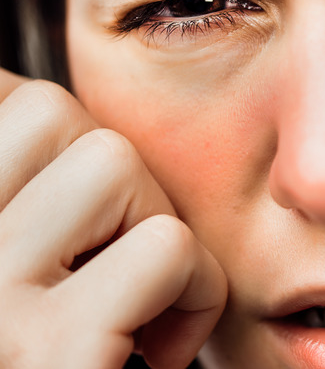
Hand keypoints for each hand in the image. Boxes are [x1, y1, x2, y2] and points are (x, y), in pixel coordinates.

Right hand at [0, 70, 226, 368]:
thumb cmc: (52, 350)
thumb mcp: (21, 272)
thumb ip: (20, 190)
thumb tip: (13, 96)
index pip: (3, 102)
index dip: (53, 140)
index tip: (77, 212)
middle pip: (57, 116)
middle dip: (112, 182)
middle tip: (106, 263)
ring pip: (115, 164)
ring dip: (153, 232)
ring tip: (132, 304)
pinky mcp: (55, 357)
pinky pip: (166, 249)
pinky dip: (192, 297)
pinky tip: (156, 353)